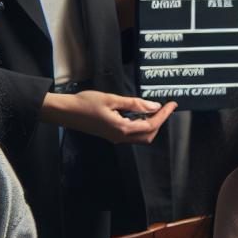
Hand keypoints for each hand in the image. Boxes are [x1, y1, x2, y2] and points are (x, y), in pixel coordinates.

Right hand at [42, 90, 175, 143]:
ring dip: (150, 124)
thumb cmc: (85, 104)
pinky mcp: (111, 134)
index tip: (172, 105)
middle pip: (149, 134)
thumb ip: (134, 103)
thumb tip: (154, 106)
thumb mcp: (112, 99)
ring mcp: (116, 137)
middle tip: (165, 107)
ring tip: (154, 108)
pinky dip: (140, 124)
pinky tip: (139, 112)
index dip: (164, 115)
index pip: (151, 124)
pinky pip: (131, 134)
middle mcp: (120, 137)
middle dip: (159, 121)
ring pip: (141, 136)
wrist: (65, 112)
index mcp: (122, 129)